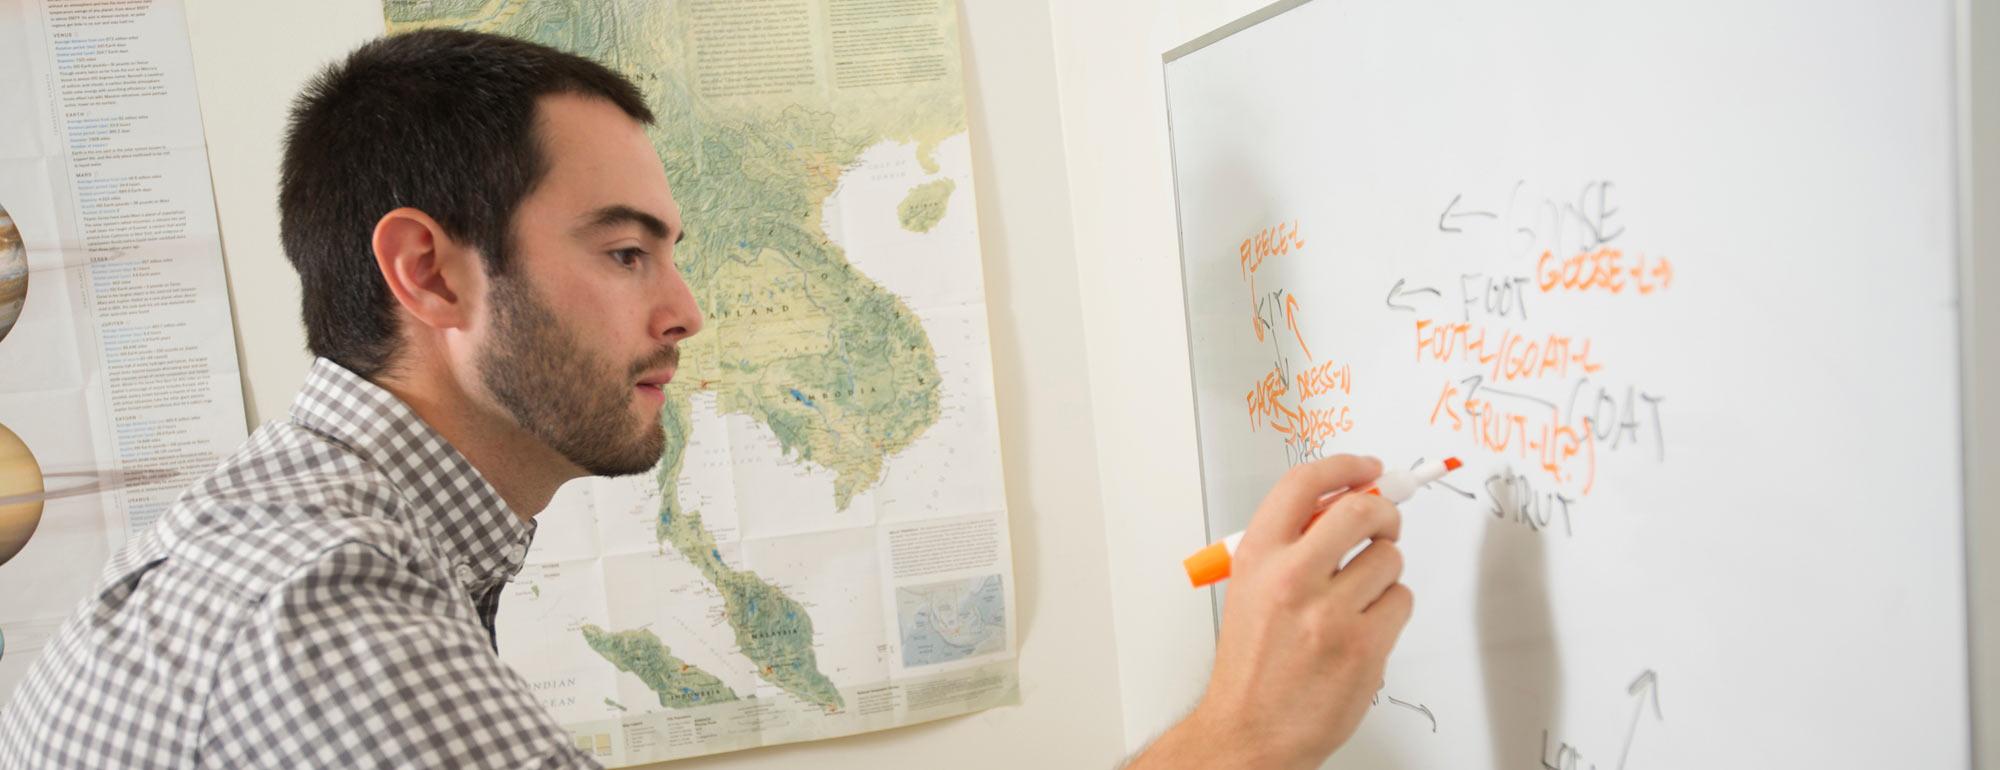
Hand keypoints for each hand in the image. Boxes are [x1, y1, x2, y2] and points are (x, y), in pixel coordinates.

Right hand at [1128, 455, 1412, 769]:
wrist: (1251, 728)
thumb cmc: (1253, 663)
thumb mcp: (1251, 589)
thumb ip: (1290, 546)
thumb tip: (1344, 507)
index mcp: (1258, 558)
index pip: (1303, 485)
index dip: (1344, 466)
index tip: (1368, 469)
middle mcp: (1292, 579)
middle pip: (1360, 511)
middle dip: (1384, 513)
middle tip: (1385, 526)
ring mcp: (1330, 614)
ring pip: (1389, 559)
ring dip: (1385, 572)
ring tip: (1360, 596)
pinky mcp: (1363, 646)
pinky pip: (1401, 601)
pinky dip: (1392, 609)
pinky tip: (1366, 626)